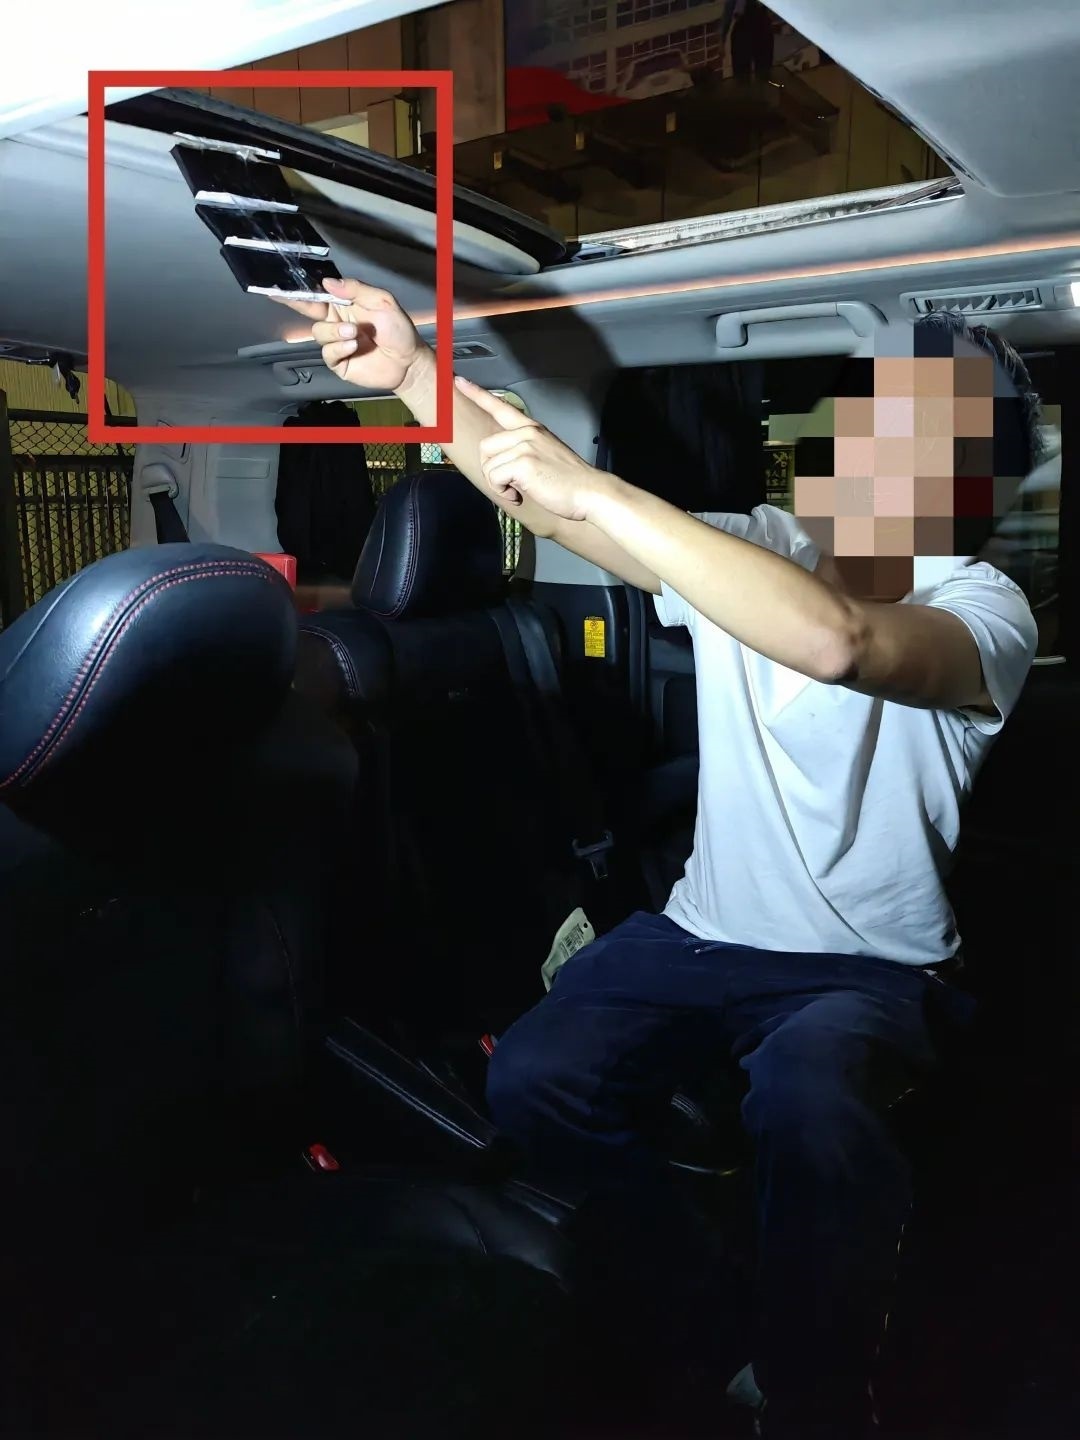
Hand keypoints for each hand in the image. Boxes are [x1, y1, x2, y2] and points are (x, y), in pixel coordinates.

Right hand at [275, 277, 426, 392]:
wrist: (408, 361)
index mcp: (344, 304)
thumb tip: (328, 282)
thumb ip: (356, 290)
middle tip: (283, 296)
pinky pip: (328, 353)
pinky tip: (352, 346)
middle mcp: (336, 321)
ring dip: (334, 332)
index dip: (299, 289)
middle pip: (308, 310)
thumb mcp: (382, 301)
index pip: (318, 293)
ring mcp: (336, 342)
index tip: (279, 283)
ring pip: (318, 333)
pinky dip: (338, 348)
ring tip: (353, 333)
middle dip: (295, 303)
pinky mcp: (339, 362)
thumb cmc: (398, 330)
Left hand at [461, 378, 607, 521]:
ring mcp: (524, 445)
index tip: (459, 381)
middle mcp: (527, 432)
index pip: (500, 407)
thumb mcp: (546, 455)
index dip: (477, 394)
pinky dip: (502, 492)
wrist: (590, 492)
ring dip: (499, 484)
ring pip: (488, 465)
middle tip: (512, 483)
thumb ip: (524, 450)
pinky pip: (494, 478)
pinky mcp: (522, 462)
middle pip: (486, 447)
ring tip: (520, 489)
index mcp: (532, 429)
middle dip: (492, 470)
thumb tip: (503, 463)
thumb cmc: (570, 481)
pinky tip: (519, 494)